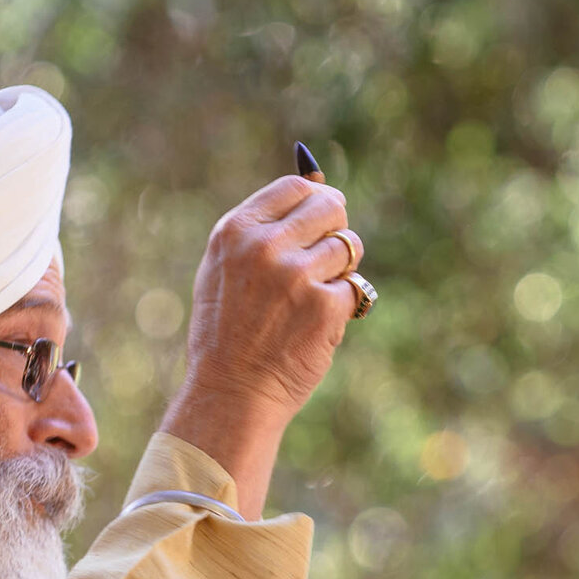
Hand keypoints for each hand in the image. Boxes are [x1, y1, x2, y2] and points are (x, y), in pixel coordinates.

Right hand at [159, 174, 361, 516]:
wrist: (231, 392)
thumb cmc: (227, 333)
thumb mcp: (224, 270)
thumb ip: (260, 230)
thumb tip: (315, 187)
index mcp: (236, 230)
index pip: (295, 187)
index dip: (316, 200)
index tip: (321, 217)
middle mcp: (265, 246)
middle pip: (330, 206)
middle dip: (337, 227)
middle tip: (330, 255)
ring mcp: (296, 274)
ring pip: (347, 246)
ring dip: (341, 270)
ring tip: (314, 297)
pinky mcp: (324, 305)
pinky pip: (353, 288)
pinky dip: (343, 306)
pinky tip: (316, 326)